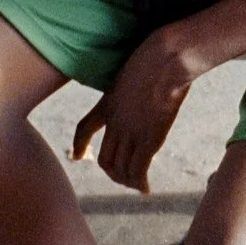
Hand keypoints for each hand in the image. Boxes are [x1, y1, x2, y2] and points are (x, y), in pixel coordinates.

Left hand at [70, 29, 199, 191]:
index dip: (79, 146)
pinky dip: (140, 183)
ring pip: (121, 169)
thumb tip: (146, 76)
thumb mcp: (134, 67)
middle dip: (112, 172)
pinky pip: (138, 170)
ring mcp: (131, 132)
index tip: (77, 157)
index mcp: (108, 103)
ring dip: (128, 180)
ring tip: (137, 184)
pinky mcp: (149, 139)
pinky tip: (146, 190)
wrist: (168, 58)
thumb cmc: (159, 54)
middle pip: (104, 158)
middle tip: (124, 178)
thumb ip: (133, 81)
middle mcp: (115, 122)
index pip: (84, 129)